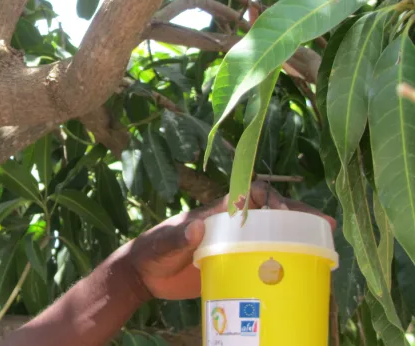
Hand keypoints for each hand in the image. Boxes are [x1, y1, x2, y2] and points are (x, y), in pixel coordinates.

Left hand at [127, 181, 336, 300]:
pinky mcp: (235, 263)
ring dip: (298, 233)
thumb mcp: (162, 246)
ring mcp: (235, 243)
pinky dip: (285, 258)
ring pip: (272, 232)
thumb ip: (177, 237)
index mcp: (215, 212)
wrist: (143, 276)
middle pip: (269, 211)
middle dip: (297, 213)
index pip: (249, 194)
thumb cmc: (151, 253)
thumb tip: (197, 227)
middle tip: (324, 224)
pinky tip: (304, 269)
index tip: (283, 211)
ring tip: (326, 244)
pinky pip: (264, 256)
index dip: (269, 197)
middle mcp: (230, 224)